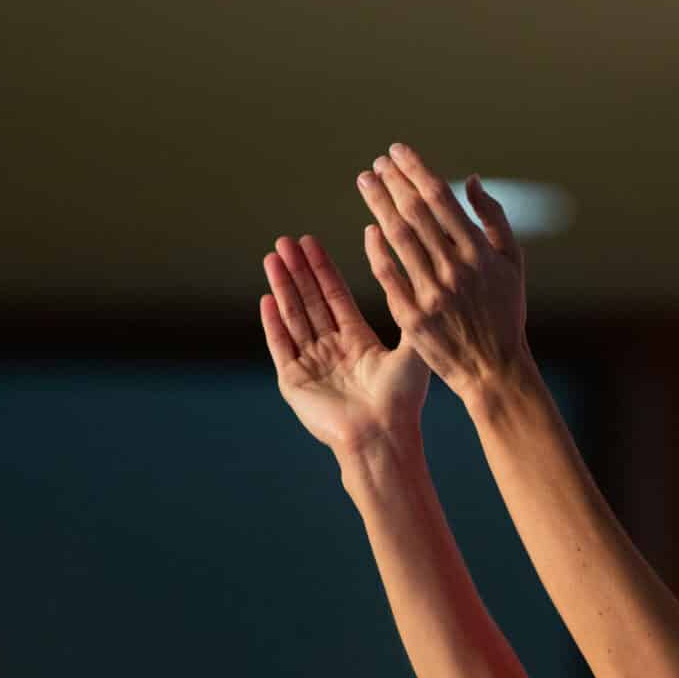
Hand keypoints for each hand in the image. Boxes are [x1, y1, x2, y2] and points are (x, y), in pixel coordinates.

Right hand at [259, 233, 429, 453]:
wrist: (382, 437)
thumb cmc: (403, 400)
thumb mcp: (411, 350)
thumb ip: (407, 312)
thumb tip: (407, 272)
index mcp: (358, 341)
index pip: (335, 296)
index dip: (323, 269)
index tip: (311, 242)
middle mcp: (333, 350)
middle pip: (311, 301)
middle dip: (298, 270)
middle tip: (286, 240)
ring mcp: (311, 364)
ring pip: (293, 316)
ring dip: (282, 287)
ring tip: (273, 257)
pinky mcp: (294, 382)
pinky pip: (280, 345)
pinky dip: (273, 322)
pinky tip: (266, 298)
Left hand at [356, 143, 530, 397]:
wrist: (495, 369)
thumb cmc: (505, 313)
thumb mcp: (513, 263)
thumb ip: (494, 219)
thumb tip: (471, 181)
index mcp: (480, 252)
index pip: (441, 198)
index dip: (415, 170)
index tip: (397, 152)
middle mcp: (455, 269)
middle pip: (415, 212)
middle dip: (393, 182)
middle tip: (377, 164)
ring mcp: (432, 293)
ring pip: (397, 237)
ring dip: (379, 204)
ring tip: (367, 183)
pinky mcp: (413, 316)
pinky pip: (388, 274)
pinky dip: (376, 249)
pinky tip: (369, 229)